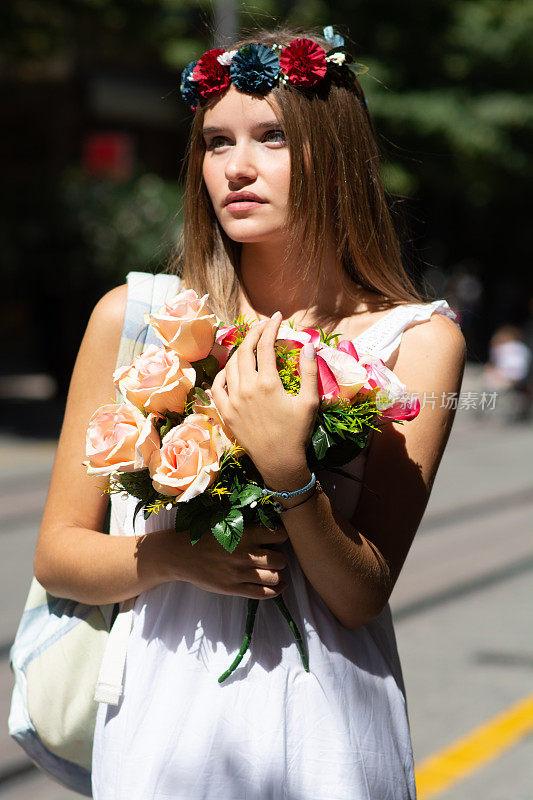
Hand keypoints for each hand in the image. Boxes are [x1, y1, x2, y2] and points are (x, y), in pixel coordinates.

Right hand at [177, 524, 289, 598]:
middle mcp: (245, 554)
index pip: (279, 535)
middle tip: (273, 555)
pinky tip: (279, 585)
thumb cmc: (203, 535)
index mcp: (244, 534)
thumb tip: (270, 527)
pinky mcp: (233, 588)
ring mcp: (239, 573)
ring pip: (274, 577)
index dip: (281, 536)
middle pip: (281, 559)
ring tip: (272, 569)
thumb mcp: (225, 522)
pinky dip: (276, 590)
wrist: (179, 553)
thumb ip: (247, 526)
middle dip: (280, 557)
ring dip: (277, 573)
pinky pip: (263, 593)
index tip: (276, 538)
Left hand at [211, 312, 318, 480]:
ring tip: (250, 344)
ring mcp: (232, 400)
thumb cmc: (297, 432)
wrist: (279, 462)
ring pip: (230, 365)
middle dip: (254, 332)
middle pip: (245, 350)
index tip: (277, 317)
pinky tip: (232, 369)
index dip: (271, 327)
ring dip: (240, 350)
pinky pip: (217, 386)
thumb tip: (309, 345)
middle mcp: (246, 388)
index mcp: (268, 383)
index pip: (266, 345)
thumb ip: (309, 371)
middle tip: (264, 325)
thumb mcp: (309, 401)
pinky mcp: (225, 412)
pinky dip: (223, 373)